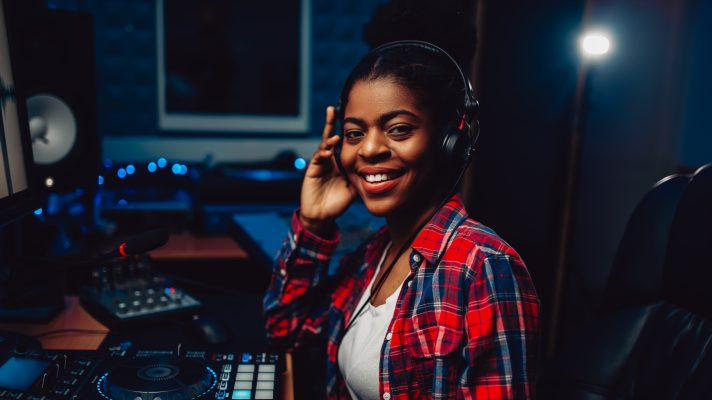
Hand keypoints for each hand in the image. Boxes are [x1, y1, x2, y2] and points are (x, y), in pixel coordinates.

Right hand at [299, 106, 356, 234]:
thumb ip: (363, 178)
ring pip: (322, 146)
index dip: (345, 130)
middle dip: (330, 124)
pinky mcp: (311, 172)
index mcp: (339, 162)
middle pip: (329, 138)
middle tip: (331, 109)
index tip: (350, 116)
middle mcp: (328, 160)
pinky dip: (323, 154)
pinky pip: (317, 159)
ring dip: (328, 139)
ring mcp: (319, 165)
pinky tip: (328, 152)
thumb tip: (379, 170)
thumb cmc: (338, 202)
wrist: (322, 216)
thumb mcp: (355, 187)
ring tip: (336, 136)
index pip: (342, 143)